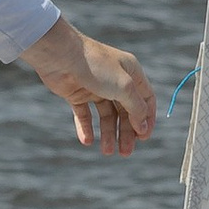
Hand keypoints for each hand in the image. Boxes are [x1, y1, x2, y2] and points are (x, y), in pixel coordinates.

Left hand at [22, 16, 156, 155]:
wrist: (61, 56)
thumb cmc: (96, 66)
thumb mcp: (124, 87)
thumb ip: (136, 108)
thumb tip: (144, 127)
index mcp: (131, 73)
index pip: (146, 99)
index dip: (147, 119)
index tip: (144, 138)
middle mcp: (115, 80)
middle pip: (126, 111)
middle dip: (127, 132)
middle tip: (125, 153)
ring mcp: (96, 87)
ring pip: (107, 115)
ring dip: (108, 134)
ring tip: (106, 151)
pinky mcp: (77, 93)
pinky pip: (85, 114)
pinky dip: (86, 128)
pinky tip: (87, 141)